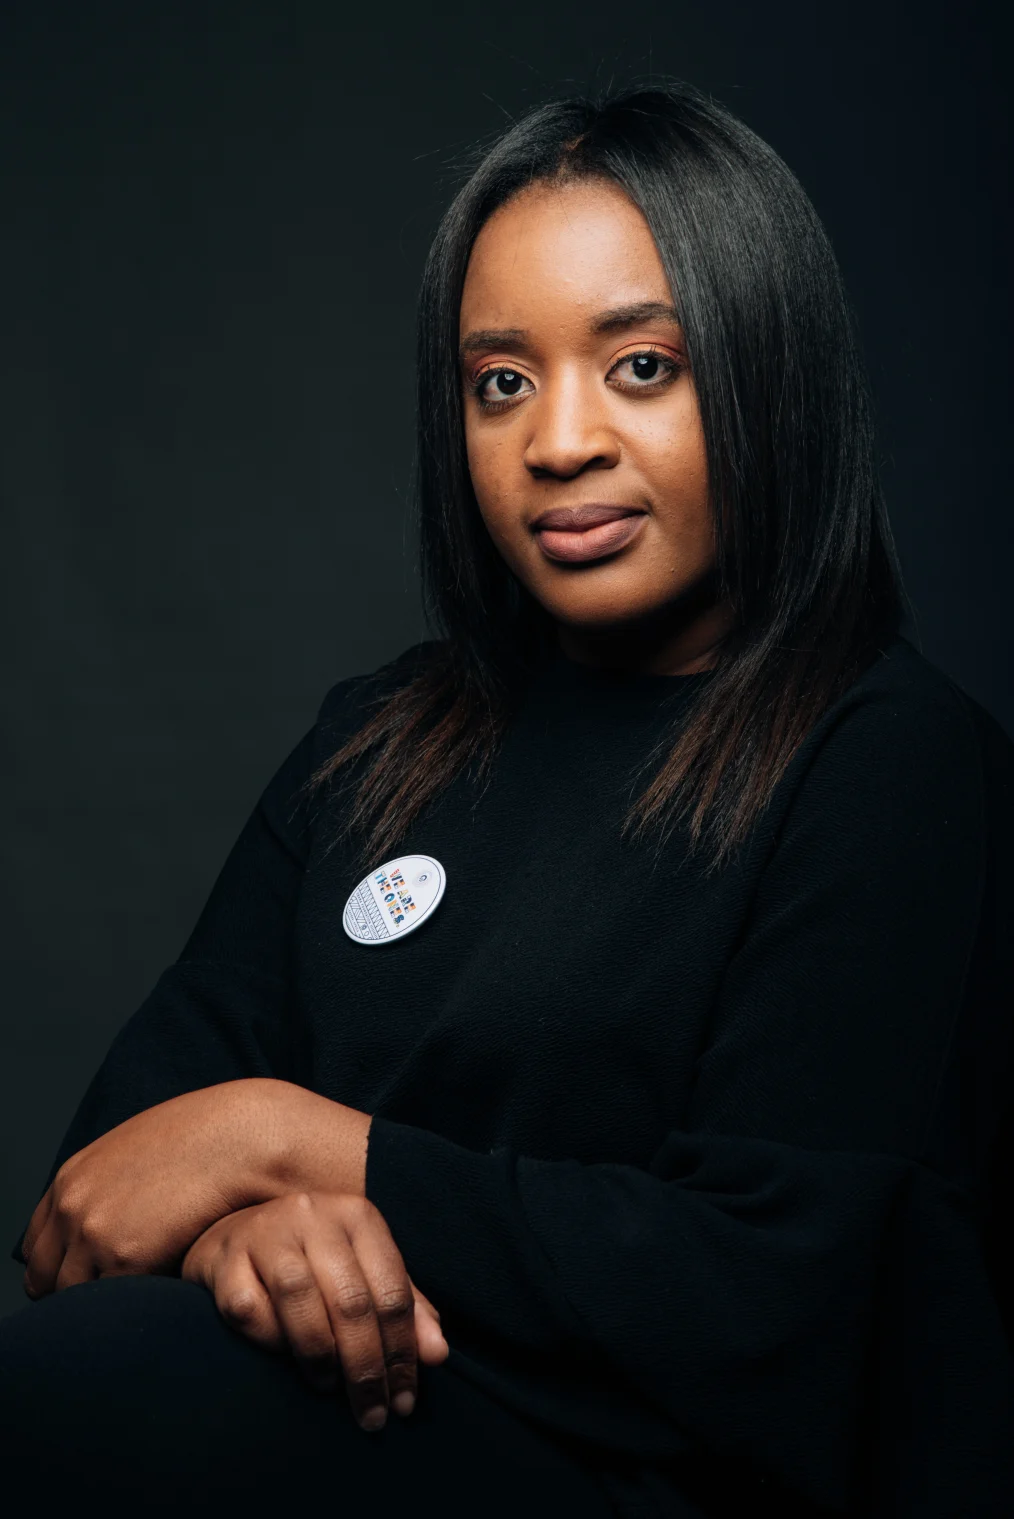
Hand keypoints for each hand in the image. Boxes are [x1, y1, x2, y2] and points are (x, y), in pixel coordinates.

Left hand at [22, 1078, 371, 1296]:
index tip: (85, 1279)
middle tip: (117, 1296)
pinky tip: (162, 1292)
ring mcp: (93, 1232)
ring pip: (77, 1299)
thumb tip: (106, 1227)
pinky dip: (135, 1305)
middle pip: (46, 1280)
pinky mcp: (125, 1257)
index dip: (60, 1269)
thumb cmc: (203, 1143)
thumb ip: (107, 1190)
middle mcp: (71, 1206)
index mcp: (70, 1180)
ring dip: (106, 1302)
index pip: (36, 1249)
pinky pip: (113, 1304)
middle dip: (76, 1291)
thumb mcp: (136, 1155)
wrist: (240, 1138)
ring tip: (143, 1297)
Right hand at [182, 1191, 449, 1429]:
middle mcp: (314, 1215)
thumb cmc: (315, 1261)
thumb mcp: (366, 1272)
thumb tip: (438, 1355)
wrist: (238, 1234)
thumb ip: (406, 1309)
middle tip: (372, 1415)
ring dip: (320, 1356)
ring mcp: (266, 1232)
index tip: (405, 1401)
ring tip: (329, 1388)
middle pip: (350, 1300)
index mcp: (358, 1216)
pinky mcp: (224, 1258)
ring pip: (300, 1299)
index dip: (403, 1353)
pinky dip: (269, 1340)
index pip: (392, 1291)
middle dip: (366, 1368)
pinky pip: (249, 1309)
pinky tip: (281, 1358)